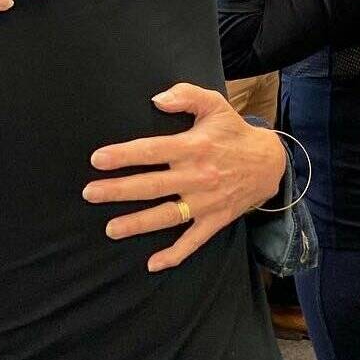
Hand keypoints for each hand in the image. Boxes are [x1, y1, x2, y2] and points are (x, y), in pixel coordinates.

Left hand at [83, 83, 287, 271]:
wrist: (269, 162)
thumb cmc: (233, 132)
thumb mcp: (215, 104)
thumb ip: (186, 95)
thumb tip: (157, 99)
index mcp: (194, 147)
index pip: (153, 151)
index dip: (124, 155)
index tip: (97, 159)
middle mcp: (198, 176)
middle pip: (152, 186)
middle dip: (118, 191)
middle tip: (90, 193)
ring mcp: (206, 201)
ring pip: (167, 215)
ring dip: (138, 224)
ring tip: (110, 229)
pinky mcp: (215, 220)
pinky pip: (194, 241)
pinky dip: (175, 254)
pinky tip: (153, 264)